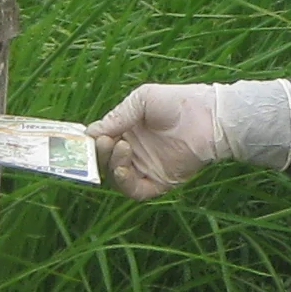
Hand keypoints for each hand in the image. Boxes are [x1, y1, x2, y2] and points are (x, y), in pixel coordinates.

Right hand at [90, 79, 290, 198]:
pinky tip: (123, 166)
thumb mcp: (142, 100)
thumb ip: (118, 116)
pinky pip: (134, 191)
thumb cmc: (177, 102)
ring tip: (121, 147)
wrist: (208, 117)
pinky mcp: (158, 183)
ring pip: (116, 177)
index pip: (101, 142)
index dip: (90, 143)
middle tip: (102, 142)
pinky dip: (124, 182)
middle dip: (99, 153)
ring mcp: (145, 168)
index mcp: (128, 131)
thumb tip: (90, 133)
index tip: (82, 139)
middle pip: (105, 161)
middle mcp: (134, 152)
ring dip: (111, 164)